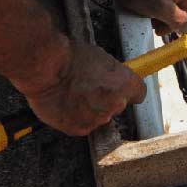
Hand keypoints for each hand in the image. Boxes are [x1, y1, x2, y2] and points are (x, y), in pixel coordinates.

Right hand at [21, 40, 145, 135]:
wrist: (47, 70)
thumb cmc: (72, 58)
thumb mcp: (101, 57)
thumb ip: (112, 73)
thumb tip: (113, 76)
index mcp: (125, 84)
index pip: (139, 93)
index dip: (130, 89)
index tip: (122, 86)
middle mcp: (115, 104)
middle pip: (118, 104)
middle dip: (108, 98)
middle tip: (92, 87)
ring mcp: (97, 119)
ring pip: (100, 115)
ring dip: (92, 108)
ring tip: (75, 94)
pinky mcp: (80, 129)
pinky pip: (83, 124)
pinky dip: (77, 117)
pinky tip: (67, 103)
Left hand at [107, 0, 186, 34]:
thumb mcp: (165, 12)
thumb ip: (179, 22)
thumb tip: (184, 29)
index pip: (185, 16)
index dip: (172, 26)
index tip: (159, 30)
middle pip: (176, 7)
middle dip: (165, 18)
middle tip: (152, 22)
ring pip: (167, 0)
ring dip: (159, 9)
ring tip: (146, 12)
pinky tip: (144, 1)